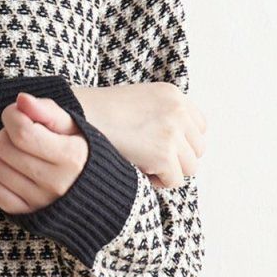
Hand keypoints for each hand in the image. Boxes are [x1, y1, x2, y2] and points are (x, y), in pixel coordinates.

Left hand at [0, 91, 87, 214]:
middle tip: (21, 135)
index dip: (11, 116)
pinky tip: (16, 174)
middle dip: (6, 134)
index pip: (22, 132)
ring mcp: (41, 201)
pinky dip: (1, 180)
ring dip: (2, 156)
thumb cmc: (80, 151)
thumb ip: (47, 110)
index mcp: (71, 156)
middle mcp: (56, 182)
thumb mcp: (72, 126)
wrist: (96, 192)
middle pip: (3, 148)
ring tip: (21, 154)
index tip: (16, 113)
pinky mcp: (29, 215)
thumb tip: (22, 100)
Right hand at [75, 82, 205, 188]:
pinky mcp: (164, 154)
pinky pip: (174, 181)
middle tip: (149, 160)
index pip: (199, 126)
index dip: (182, 142)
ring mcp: (173, 132)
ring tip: (142, 164)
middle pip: (198, 149)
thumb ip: (161, 116)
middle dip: (177, 159)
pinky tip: (137, 169)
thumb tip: (176, 146)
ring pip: (189, 167)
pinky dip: (157, 182)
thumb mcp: (138, 102)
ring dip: (168, 171)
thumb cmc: (98, 114)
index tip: (162, 148)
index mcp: (172, 94)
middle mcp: (178, 110)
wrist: (77, 117)